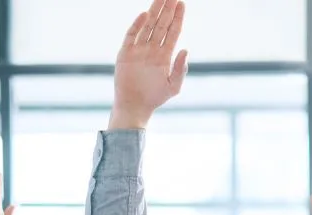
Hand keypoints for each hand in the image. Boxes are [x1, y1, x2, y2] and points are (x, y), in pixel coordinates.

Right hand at [110, 0, 188, 128]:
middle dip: (167, 9)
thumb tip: (185, 49)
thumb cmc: (155, 98)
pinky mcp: (126, 53)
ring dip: (154, 11)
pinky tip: (145, 15)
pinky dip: (137, 25)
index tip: (182, 3)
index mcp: (165, 55)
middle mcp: (152, 48)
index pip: (173, 31)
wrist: (134, 106)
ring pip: (148, 25)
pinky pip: (132, 35)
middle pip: (161, 24)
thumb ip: (181, 69)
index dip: (178, 17)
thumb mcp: (173, 86)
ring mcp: (139, 49)